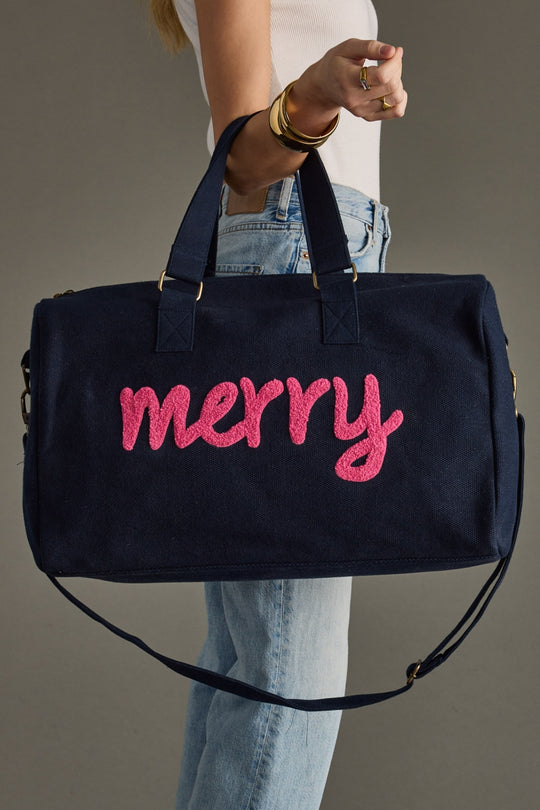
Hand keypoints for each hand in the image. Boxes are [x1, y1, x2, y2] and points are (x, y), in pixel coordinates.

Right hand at [291, 39, 407, 129]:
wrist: (325, 86)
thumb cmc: (338, 63)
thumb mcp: (349, 47)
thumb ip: (370, 46)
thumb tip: (392, 51)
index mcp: (347, 79)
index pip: (381, 76)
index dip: (394, 62)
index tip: (395, 51)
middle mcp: (353, 99)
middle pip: (391, 86)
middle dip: (397, 68)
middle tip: (391, 59)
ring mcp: (361, 110)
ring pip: (395, 99)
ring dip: (398, 82)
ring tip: (389, 74)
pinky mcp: (368, 116)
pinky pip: (396, 112)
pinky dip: (401, 99)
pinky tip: (393, 88)